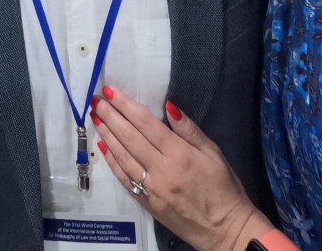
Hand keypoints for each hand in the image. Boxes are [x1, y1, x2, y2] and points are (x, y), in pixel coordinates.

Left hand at [92, 85, 271, 250]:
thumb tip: (168, 106)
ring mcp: (151, 189)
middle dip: (110, 117)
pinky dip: (112, 162)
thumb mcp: (214, 153)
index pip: (146, 124)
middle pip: (130, 138)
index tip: (110, 91)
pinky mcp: (146, 204)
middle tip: (95, 101)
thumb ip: (189, 130)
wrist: (226, 231)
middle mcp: (161, 171)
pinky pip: (125, 179)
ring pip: (123, 157)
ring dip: (107, 136)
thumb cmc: (224, 188)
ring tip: (95, 118)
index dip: (126, 106)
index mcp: (179, 155)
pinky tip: (104, 148)